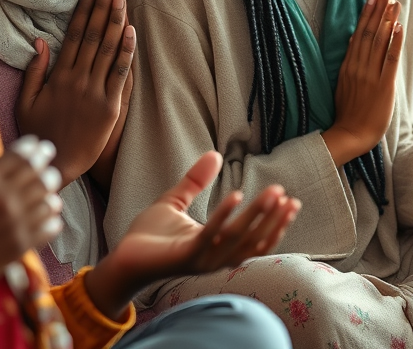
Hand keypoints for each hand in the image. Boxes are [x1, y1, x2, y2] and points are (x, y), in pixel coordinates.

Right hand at [0, 108, 62, 305]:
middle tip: (47, 165)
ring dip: (50, 192)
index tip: (36, 147)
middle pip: (41, 174)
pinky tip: (47, 215)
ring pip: (49, 198)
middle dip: (46, 166)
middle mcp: (3, 200)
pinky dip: (52, 218)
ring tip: (47, 190)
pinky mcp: (21, 247)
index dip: (34, 148)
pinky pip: (51, 225)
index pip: (23, 154)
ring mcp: (14, 224)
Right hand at [17, 0, 135, 185]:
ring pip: (108, 50)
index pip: (73, 36)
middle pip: (92, 36)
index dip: (83, 11)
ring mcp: (95, 93)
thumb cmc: (40, 134)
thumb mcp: (26, 102)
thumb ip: (34, 72)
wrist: (56, 166)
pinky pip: (121, 74)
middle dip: (102, 8)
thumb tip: (39, 41)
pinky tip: (131, 31)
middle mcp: (77, 80)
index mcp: (58, 77)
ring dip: (116, 21)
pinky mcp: (111, 107)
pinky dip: (127, 51)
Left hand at [84, 151, 299, 318]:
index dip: (274, 222)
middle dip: (273, 219)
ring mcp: (201, 259)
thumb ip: (196, 181)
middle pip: (253, 241)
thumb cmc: (148, 236)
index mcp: (217, 246)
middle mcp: (214, 257)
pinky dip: (224, 216)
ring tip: (272, 194)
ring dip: (257, 216)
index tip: (290, 200)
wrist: (121, 257)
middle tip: (289, 198)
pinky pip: (209, 236)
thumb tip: (215, 154)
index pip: (255, 238)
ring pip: (237, 238)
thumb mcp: (176, 201)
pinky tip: (236, 196)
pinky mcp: (184, 257)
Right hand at [322, 0, 404, 165]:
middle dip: (378, 10)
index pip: (359, 33)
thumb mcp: (343, 82)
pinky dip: (394, 42)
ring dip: (388, 20)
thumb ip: (349, 61)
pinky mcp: (383, 86)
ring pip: (380, 42)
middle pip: (369, 32)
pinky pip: (389, 60)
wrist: (350, 134)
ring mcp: (370, 75)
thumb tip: (353, 39)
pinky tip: (398, 27)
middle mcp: (358, 66)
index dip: (367, 13)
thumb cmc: (348, 111)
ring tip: (394, 2)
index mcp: (348, 65)